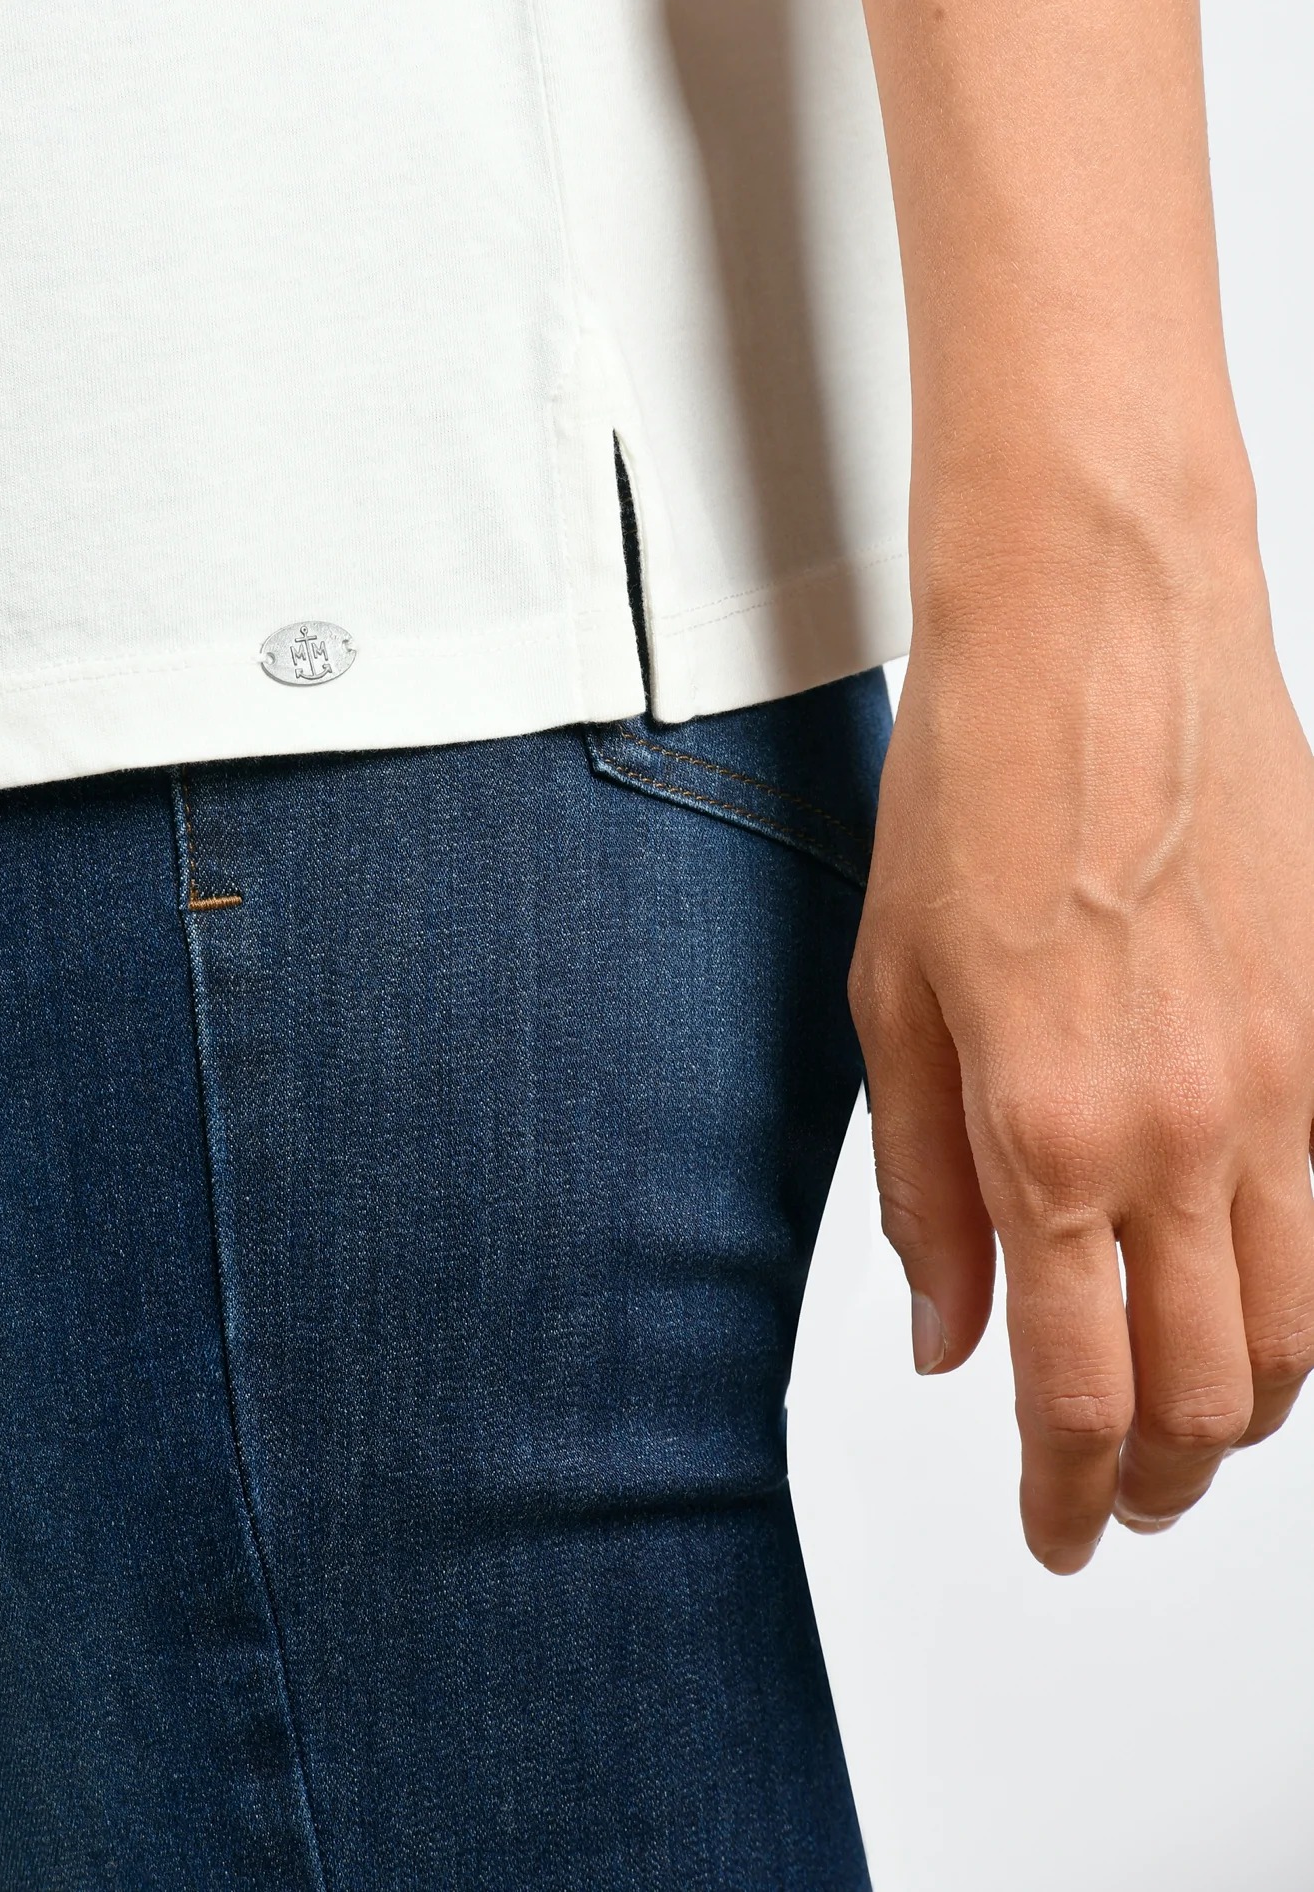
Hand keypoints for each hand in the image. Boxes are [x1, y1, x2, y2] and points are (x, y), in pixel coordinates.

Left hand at [852, 515, 1313, 1571]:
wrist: (1102, 633)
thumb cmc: (977, 784)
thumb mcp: (891, 993)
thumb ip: (922, 1186)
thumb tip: (944, 1336)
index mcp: (1048, 1132)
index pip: (1075, 1395)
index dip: (1064, 1497)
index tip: (1051, 1531)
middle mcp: (1185, 1133)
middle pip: (1206, 1399)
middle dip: (1155, 1482)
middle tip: (1111, 1501)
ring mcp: (1284, 1088)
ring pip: (1298, 1337)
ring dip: (1238, 1414)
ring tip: (1180, 1426)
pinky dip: (1299, 1305)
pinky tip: (1246, 1300)